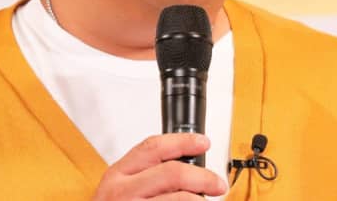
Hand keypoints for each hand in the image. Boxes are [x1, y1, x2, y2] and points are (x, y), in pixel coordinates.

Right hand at [92, 133, 227, 199]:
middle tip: (217, 183)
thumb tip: (186, 166)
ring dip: (200, 200)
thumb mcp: (119, 188)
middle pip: (173, 173)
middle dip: (203, 177)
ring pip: (180, 199)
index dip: (183, 141)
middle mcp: (123, 192)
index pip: (154, 147)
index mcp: (118, 174)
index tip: (203, 143)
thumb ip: (145, 174)